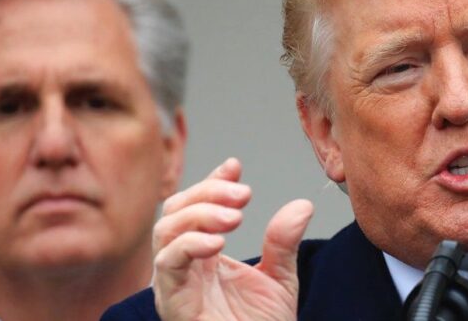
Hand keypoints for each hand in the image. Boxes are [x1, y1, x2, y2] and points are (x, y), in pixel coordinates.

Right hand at [152, 158, 313, 320]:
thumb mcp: (280, 280)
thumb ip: (283, 242)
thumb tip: (302, 204)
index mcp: (206, 254)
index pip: (198, 205)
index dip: (212, 182)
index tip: (235, 166)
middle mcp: (186, 264)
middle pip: (176, 209)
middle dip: (207, 192)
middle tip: (243, 194)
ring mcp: (175, 281)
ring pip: (165, 229)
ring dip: (200, 214)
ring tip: (236, 217)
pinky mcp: (172, 301)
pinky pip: (167, 263)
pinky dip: (189, 245)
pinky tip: (218, 243)